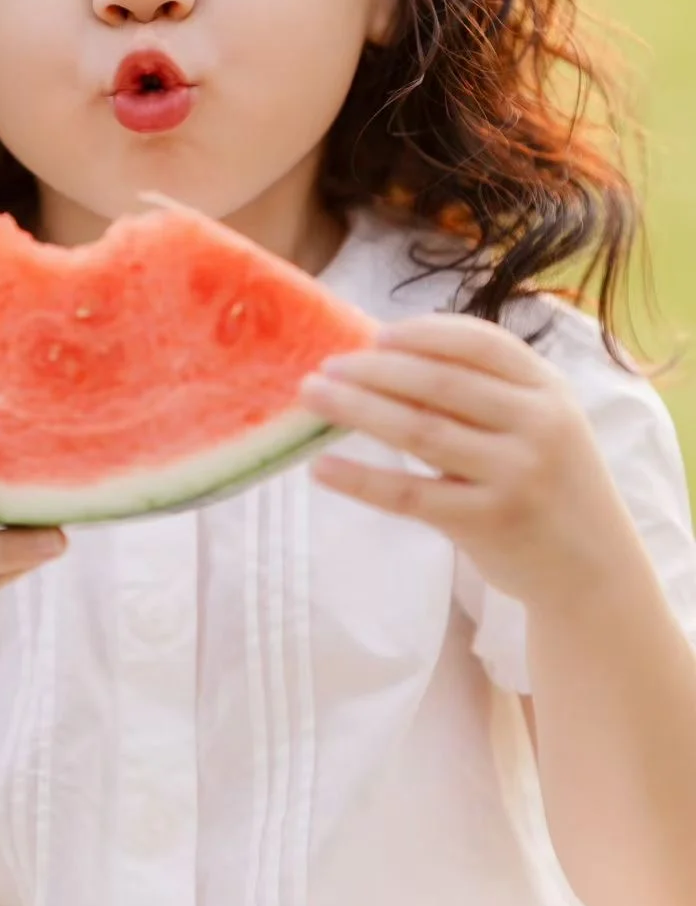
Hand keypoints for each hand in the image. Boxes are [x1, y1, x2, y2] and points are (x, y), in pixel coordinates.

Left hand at [298, 312, 635, 610]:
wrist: (594, 571)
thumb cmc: (549, 483)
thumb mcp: (540, 423)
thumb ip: (486, 390)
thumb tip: (388, 356)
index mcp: (548, 389)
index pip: (479, 343)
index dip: (422, 334)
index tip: (374, 335)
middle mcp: (537, 425)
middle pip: (439, 382)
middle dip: (374, 369)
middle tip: (326, 364)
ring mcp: (514, 474)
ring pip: (419, 430)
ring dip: (356, 409)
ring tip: (312, 396)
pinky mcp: (487, 523)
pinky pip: (409, 494)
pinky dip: (360, 479)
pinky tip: (321, 468)